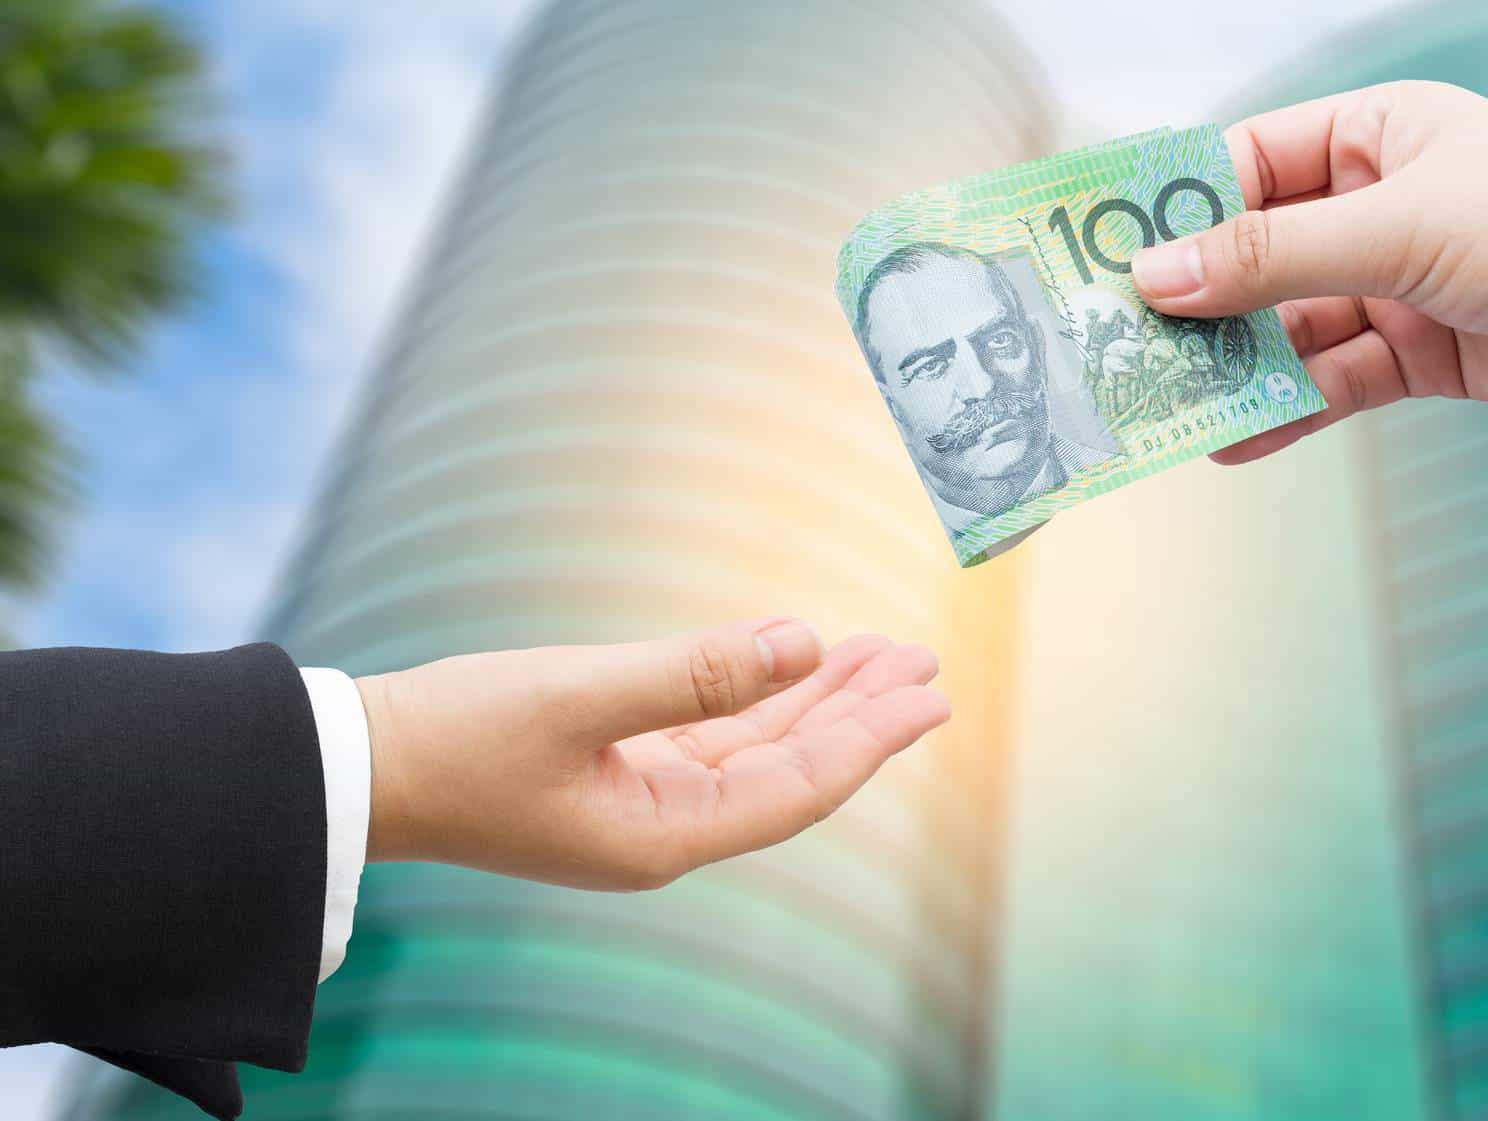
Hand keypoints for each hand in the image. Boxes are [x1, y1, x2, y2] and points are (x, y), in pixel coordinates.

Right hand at [354, 620, 948, 890]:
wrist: (358, 765)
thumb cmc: (456, 739)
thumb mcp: (578, 696)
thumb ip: (695, 672)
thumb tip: (802, 641)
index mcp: (663, 837)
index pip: (798, 787)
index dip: (868, 739)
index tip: (928, 697)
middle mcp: (663, 831)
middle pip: (790, 769)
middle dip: (857, 715)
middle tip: (924, 666)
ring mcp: (640, 803)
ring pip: (755, 749)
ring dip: (813, 701)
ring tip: (878, 654)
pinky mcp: (614, 772)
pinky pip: (712, 737)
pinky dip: (757, 700)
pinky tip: (790, 663)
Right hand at [1130, 81, 1487, 464]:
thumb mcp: (1403, 229)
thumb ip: (1275, 258)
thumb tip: (1158, 275)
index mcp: (1375, 134)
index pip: (1244, 162)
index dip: (1171, 207)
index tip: (1099, 253)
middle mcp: (1378, 203)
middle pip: (1253, 253)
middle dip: (1190, 301)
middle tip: (1110, 344)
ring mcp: (1397, 282)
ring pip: (1285, 326)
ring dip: (1229, 367)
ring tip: (1157, 406)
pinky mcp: (1420, 355)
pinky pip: (1329, 381)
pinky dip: (1283, 410)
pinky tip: (1228, 442)